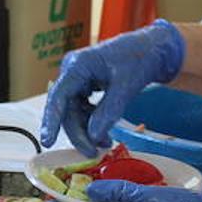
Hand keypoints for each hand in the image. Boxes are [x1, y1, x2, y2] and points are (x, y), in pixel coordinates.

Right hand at [39, 19, 184, 155]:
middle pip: (66, 109)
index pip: (58, 96)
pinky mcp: (86, 87)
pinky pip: (82, 110)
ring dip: (86, 131)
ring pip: (74, 113)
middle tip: (92, 152)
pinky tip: (104, 134)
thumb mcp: (126, 86)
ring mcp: (78, 80)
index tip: (48, 142)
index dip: (51, 120)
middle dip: (79, 133)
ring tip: (105, 144)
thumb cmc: (140, 59)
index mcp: (78, 65)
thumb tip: (93, 137)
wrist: (153, 49)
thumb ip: (108, 112)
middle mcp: (73, 71)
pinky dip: (92, 124)